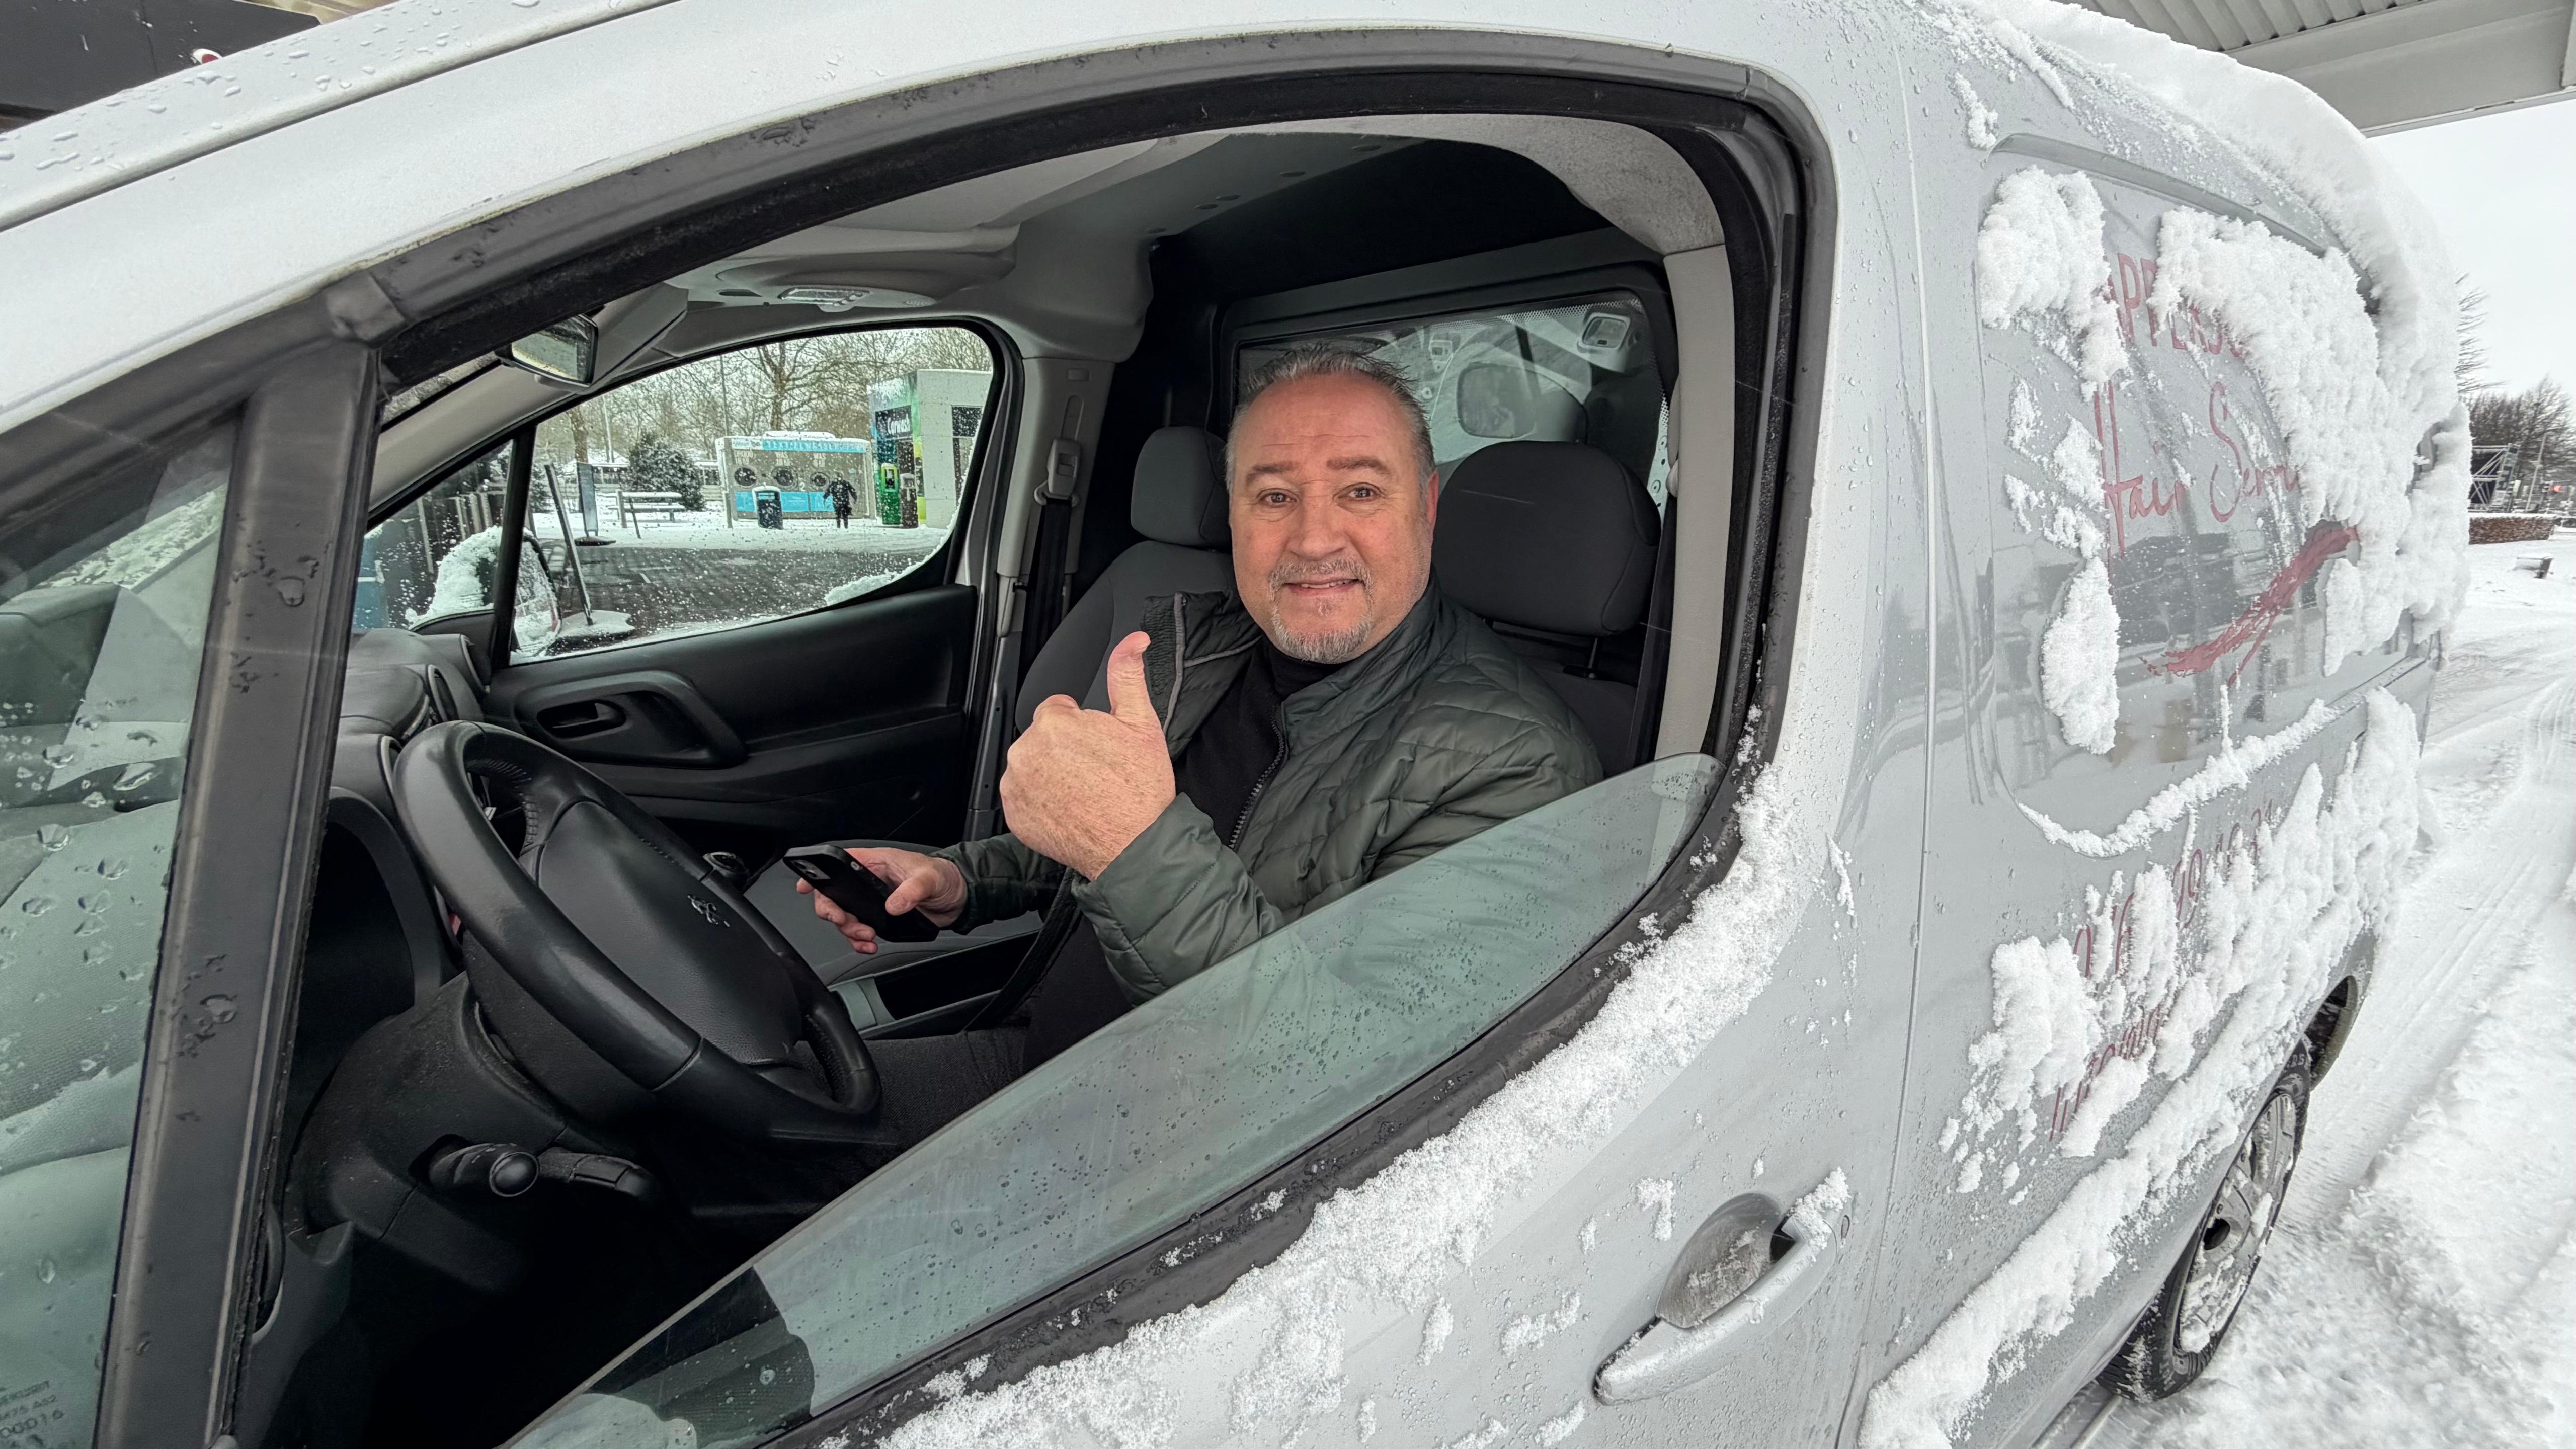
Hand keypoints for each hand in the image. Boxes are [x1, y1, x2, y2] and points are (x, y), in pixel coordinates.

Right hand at [796, 845, 964, 953]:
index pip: (838, 863)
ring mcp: (871, 901)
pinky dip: (859, 941)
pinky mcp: (878, 918)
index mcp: (875, 863)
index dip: (818, 874)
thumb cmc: (943, 876)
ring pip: (844, 917)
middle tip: (848, 924)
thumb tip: (893, 905)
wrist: (957, 898)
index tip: (806, 886)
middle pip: (833, 896)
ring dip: (849, 931)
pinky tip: (869, 945)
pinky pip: (858, 931)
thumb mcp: (929, 878)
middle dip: (834, 913)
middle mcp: (868, 881)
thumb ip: (911, 891)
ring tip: (867, 938)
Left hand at [998, 631, 1174, 879]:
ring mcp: (1017, 785)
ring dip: (1052, 773)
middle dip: (1067, 749)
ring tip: (1085, 790)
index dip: (1084, 728)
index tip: (1100, 749)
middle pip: (1044, 737)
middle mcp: (1027, 751)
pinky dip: (1041, 800)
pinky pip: (1024, 795)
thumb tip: (1134, 640)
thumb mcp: (1142, 723)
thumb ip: (1128, 674)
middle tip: (1096, 771)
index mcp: (1055, 722)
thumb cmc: (1140, 790)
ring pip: (1032, 765)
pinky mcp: (1014, 814)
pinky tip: (1069, 807)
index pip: (1059, 710)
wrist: (1135, 846)